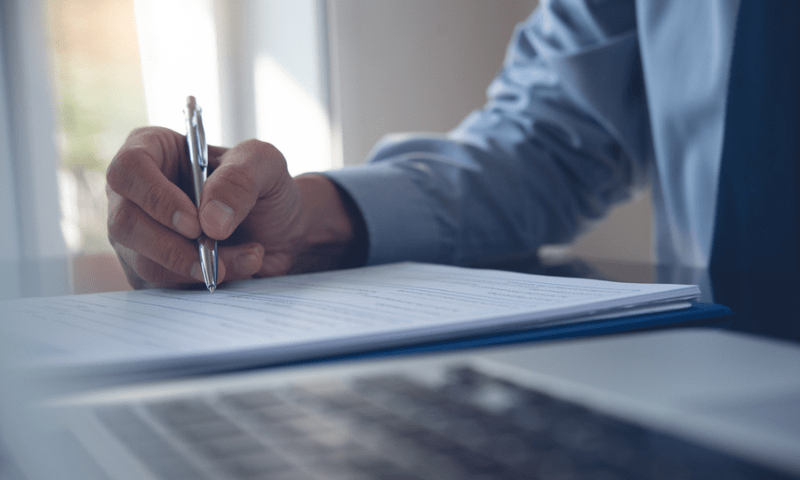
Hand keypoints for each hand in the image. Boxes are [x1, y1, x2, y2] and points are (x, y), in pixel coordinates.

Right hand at [107, 127, 361, 288]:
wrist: (282, 230)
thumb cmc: (265, 186)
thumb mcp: (264, 163)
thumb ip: (240, 179)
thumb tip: (209, 222)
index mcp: (153, 149)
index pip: (129, 168)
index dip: (156, 198)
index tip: (193, 223)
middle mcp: (135, 192)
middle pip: (125, 222)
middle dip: (172, 246)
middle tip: (214, 252)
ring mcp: (138, 234)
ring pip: (144, 261)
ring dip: (198, 266)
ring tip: (248, 256)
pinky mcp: (153, 269)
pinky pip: (165, 286)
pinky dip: (203, 281)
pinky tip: (239, 267)